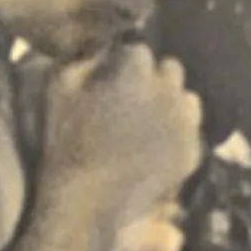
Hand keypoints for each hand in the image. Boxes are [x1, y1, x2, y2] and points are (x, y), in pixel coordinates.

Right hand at [38, 43, 203, 233]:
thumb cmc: (66, 142)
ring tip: (147, 124)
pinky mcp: (192, 151)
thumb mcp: (59, 88)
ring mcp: (185, 122)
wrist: (87, 201)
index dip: (123, 62)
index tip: (112, 76)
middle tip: (131, 99)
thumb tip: (102, 49)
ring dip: (170, 104)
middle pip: (170, 70)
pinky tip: (155, 148)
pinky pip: (190, 132)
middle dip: (153, 78)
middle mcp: (169, 90)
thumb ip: (84, 59)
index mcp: (137, 70)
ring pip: (186, 99)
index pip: (138, 50)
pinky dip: (177, 134)